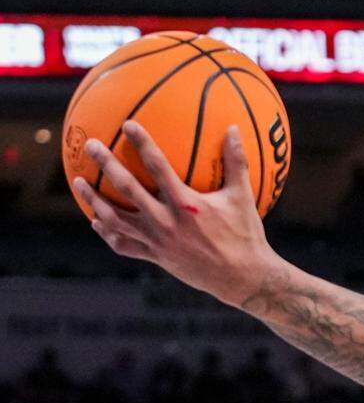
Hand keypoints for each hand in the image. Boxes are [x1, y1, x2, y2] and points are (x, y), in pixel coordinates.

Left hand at [73, 121, 283, 306]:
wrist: (242, 278)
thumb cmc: (246, 235)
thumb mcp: (243, 197)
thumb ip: (236, 163)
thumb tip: (234, 129)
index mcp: (186, 204)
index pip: (158, 167)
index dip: (142, 143)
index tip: (128, 124)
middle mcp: (166, 222)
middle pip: (126, 189)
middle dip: (106, 164)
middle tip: (90, 145)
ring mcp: (158, 241)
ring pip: (116, 218)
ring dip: (94, 199)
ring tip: (79, 182)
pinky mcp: (156, 257)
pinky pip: (124, 245)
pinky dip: (108, 233)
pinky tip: (97, 221)